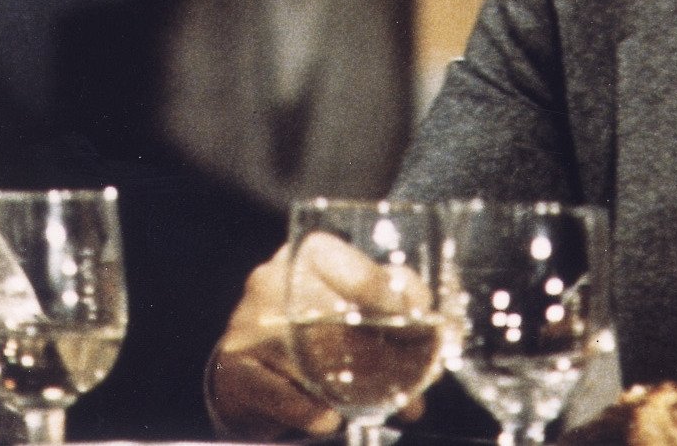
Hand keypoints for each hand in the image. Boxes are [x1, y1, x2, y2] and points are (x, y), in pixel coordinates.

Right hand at [208, 236, 427, 439]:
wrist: (242, 377)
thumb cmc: (305, 337)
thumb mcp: (342, 309)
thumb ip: (390, 310)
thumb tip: (441, 334)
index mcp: (304, 257)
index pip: (362, 273)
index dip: (401, 304)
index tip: (429, 329)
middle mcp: (272, 282)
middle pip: (344, 320)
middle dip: (391, 356)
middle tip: (420, 381)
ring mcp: (248, 325)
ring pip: (318, 361)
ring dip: (360, 390)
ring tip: (389, 404)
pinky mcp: (235, 370)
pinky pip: (286, 398)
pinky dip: (313, 413)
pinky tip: (328, 418)